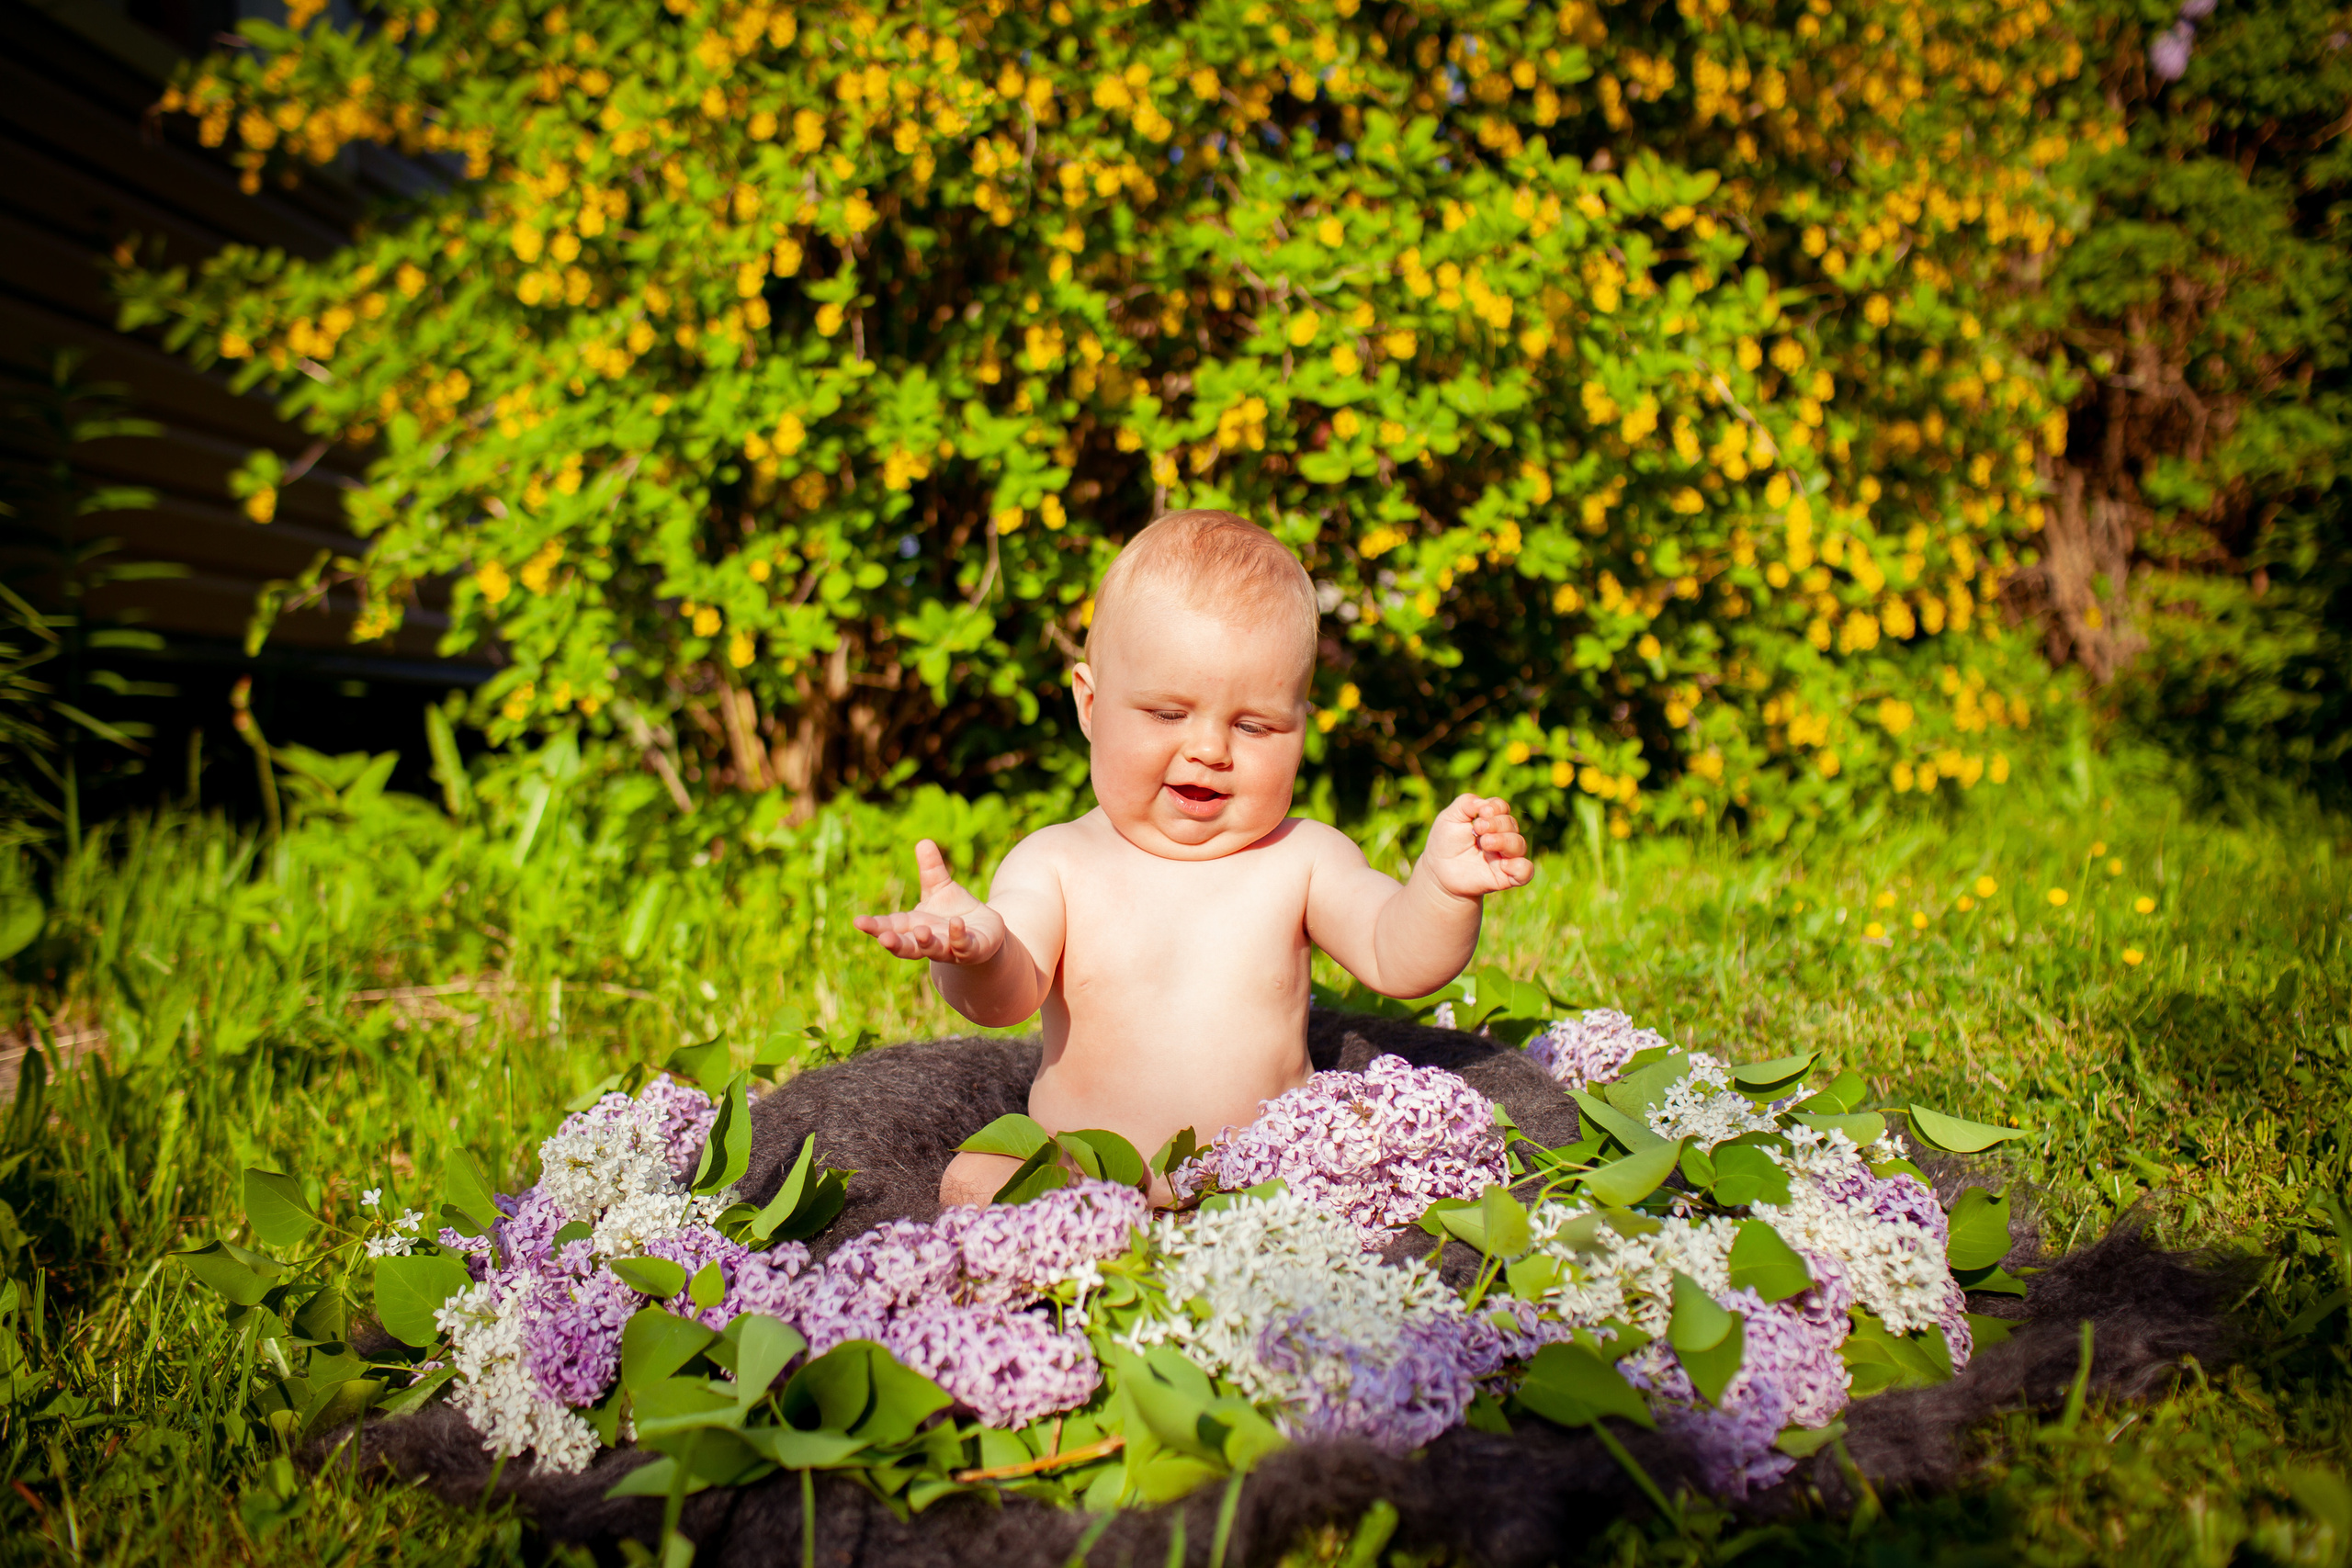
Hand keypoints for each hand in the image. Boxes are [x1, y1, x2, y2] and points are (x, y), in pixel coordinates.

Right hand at [852, 839, 1007, 964]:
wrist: (983, 933)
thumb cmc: (954, 911)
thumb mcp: (940, 888)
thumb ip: (931, 869)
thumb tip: (923, 841)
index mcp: (914, 925)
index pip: (891, 926)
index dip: (875, 926)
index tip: (858, 922)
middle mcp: (928, 941)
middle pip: (907, 945)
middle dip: (895, 943)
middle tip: (883, 939)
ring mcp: (948, 948)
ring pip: (934, 949)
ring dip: (926, 943)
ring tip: (922, 931)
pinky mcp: (971, 950)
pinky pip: (963, 946)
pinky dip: (959, 936)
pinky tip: (957, 923)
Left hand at [1419, 793, 1534, 897]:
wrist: (1438, 873)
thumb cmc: (1445, 843)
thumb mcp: (1449, 818)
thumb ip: (1465, 803)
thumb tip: (1483, 803)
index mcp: (1490, 821)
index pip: (1502, 808)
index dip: (1496, 807)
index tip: (1481, 813)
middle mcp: (1502, 837)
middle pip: (1511, 824)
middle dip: (1496, 824)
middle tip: (1477, 828)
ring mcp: (1505, 857)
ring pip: (1520, 845)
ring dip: (1505, 841)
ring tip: (1485, 843)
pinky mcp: (1506, 877)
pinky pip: (1526, 871)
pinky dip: (1520, 866)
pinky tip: (1503, 864)